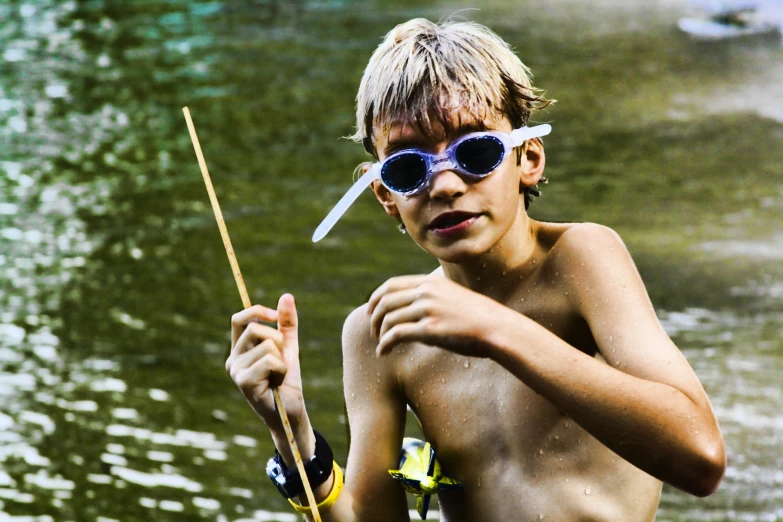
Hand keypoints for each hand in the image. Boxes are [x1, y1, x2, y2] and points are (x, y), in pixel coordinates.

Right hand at [226, 294, 308, 441]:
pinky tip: (277, 382)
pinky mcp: (243, 381)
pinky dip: (282, 369)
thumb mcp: (288, 347)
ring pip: (267, 344)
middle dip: (278, 340)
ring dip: (282, 359)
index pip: (239, 319)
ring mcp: (236, 371)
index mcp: (239, 349)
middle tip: (282, 359)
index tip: (276, 316)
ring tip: (279, 375)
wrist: (290, 410)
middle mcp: (233, 358)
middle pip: (256, 328)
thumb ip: (286, 323)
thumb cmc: (286, 380)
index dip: (258, 311)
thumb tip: (287, 295)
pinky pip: (270, 360)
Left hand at [367, 275, 509, 357]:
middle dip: (374, 317)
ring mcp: (428, 309)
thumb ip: (430, 299)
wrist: (498, 329)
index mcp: (430, 283)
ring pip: (389, 319)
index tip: (370, 311)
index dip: (375, 298)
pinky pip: (396, 334)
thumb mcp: (452, 298)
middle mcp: (426, 292)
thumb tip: (410, 312)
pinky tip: (384, 352)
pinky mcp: (430, 329)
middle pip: (385, 301)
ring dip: (379, 333)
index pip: (390, 285)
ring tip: (380, 344)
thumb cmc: (477, 318)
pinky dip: (385, 344)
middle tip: (373, 332)